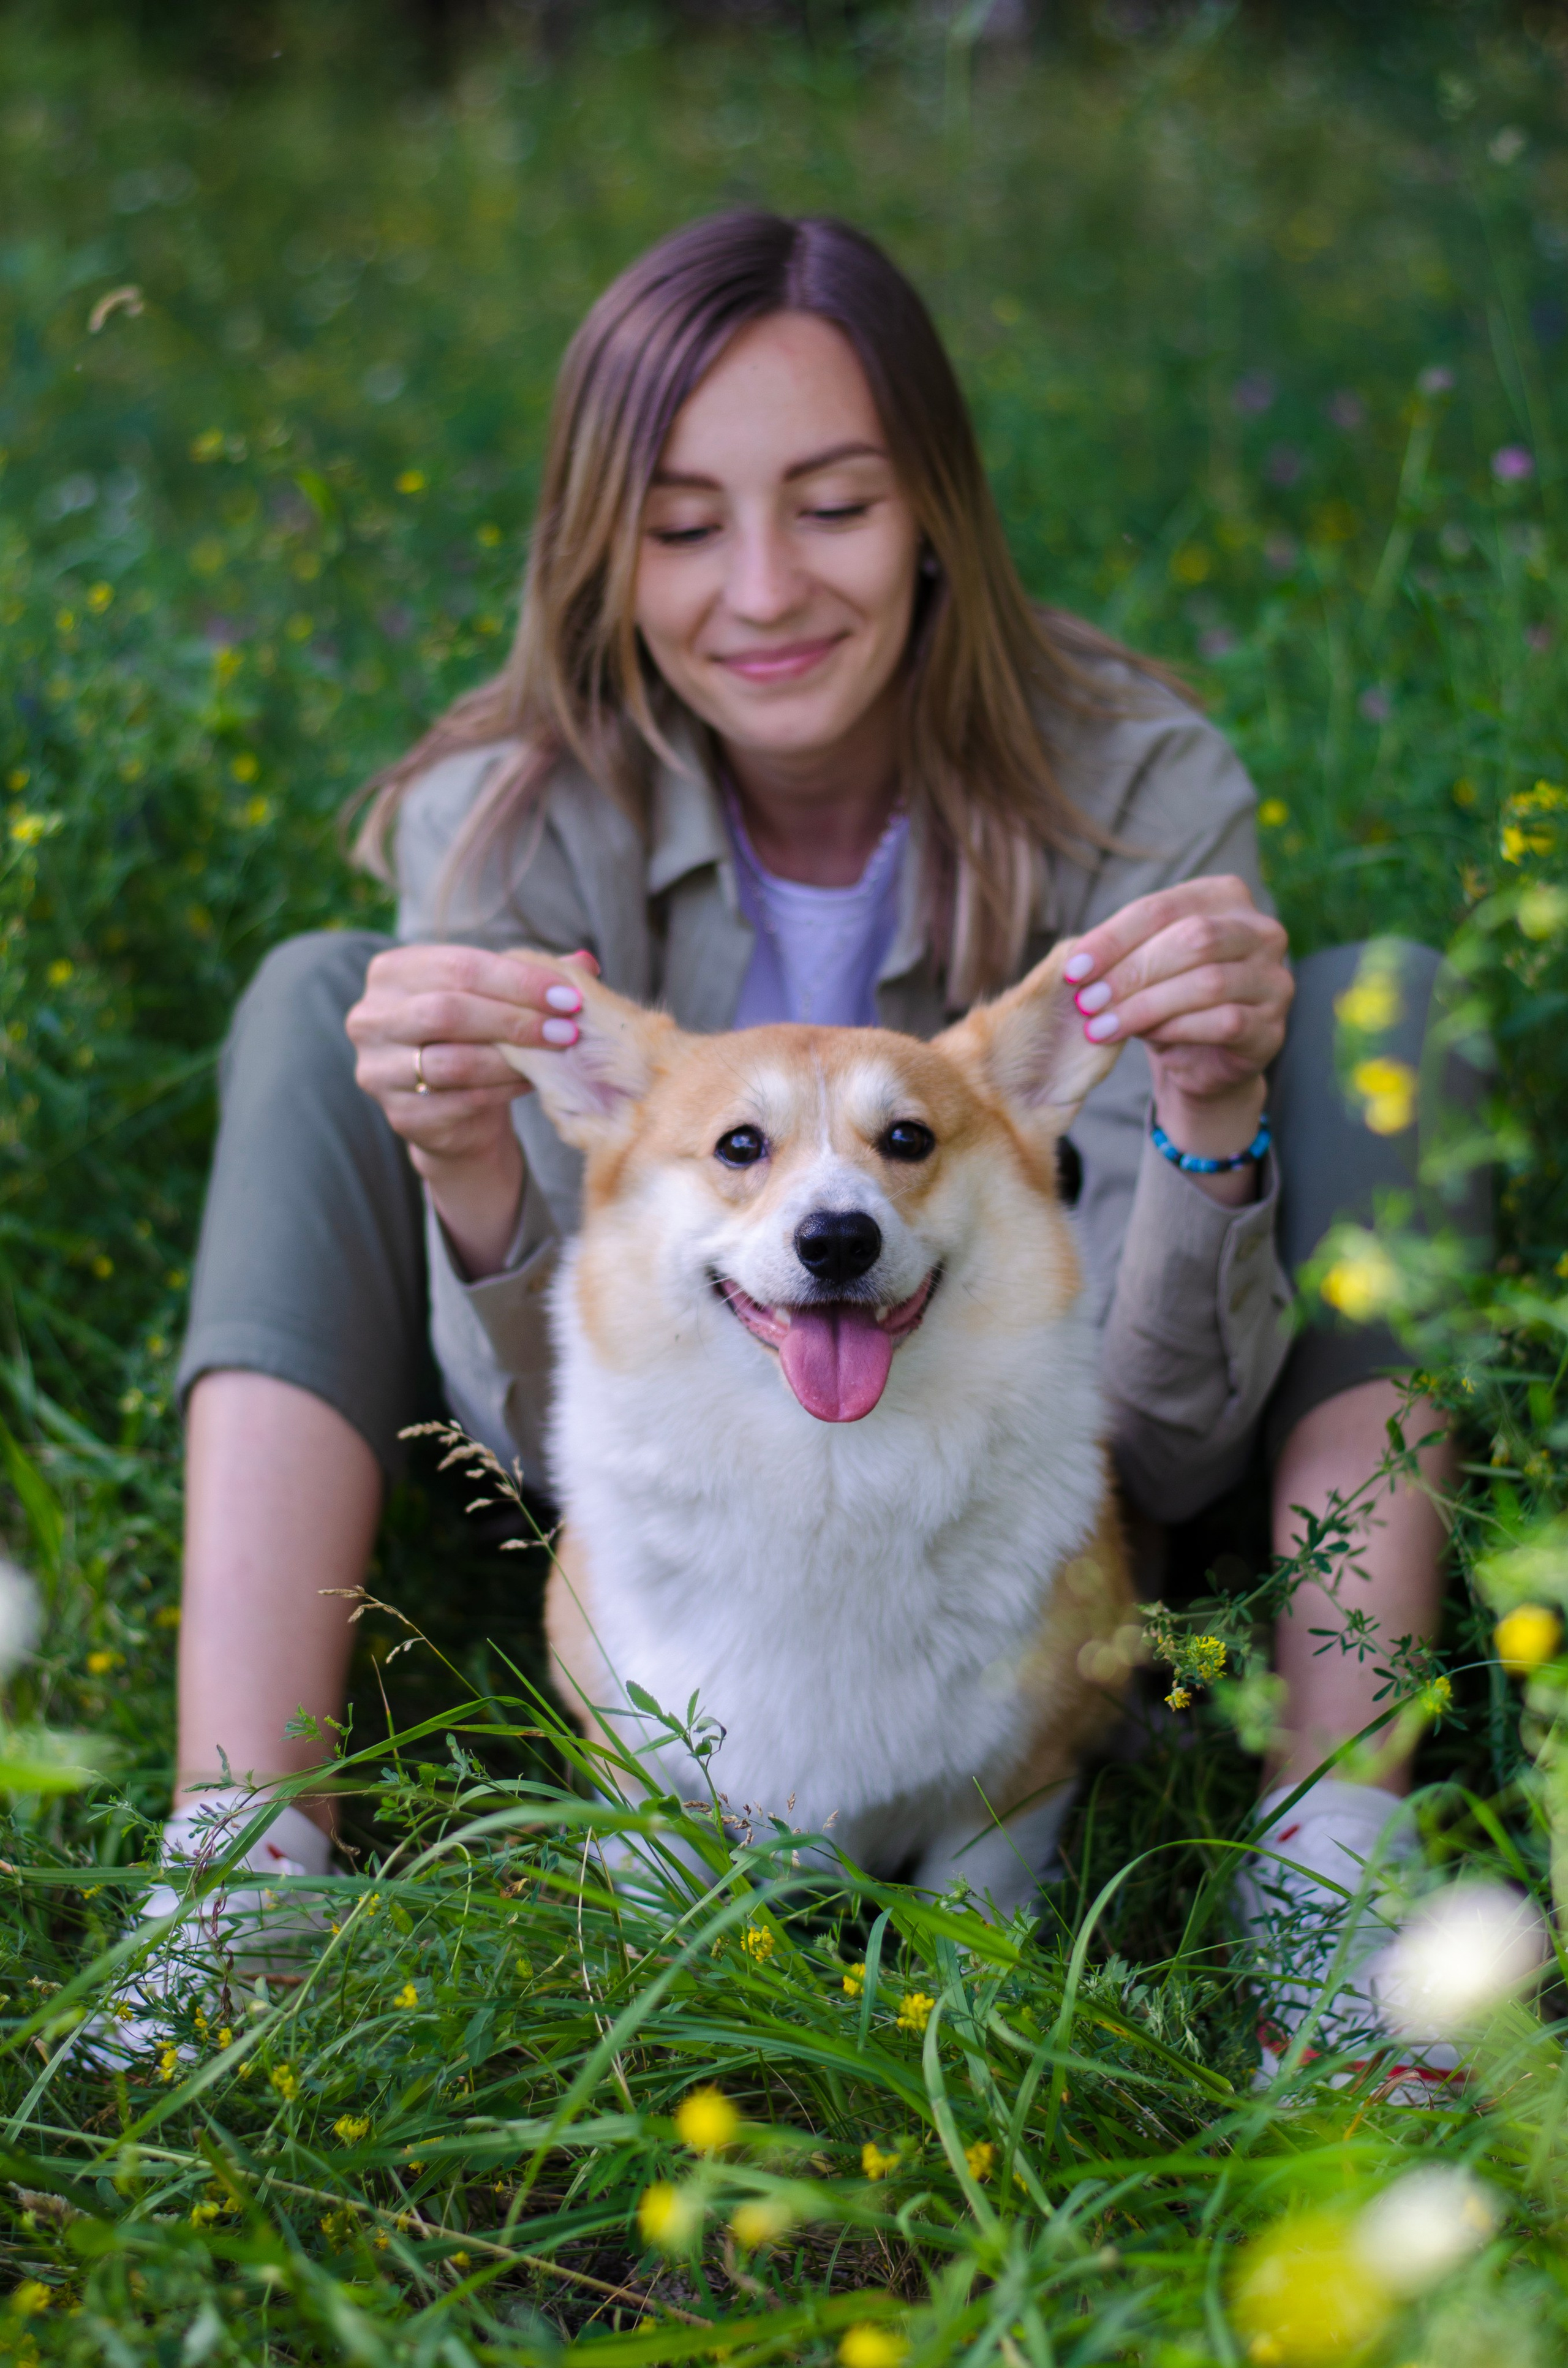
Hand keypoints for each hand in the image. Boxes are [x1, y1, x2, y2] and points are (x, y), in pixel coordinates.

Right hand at [346, 943, 598, 1275]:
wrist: (453, 1110)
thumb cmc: (475, 1037)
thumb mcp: (497, 999)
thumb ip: (532, 977)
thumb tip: (585, 961)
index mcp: (391, 972)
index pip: (458, 965)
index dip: (518, 980)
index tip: (569, 994)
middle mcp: (370, 1017)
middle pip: (447, 1010)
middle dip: (516, 1018)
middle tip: (567, 1028)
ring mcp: (378, 1069)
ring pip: (452, 1061)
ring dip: (513, 1057)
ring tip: (556, 1054)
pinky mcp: (400, 1115)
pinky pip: (459, 1101)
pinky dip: (503, 1090)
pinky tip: (534, 1082)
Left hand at [1062, 876, 1291, 1198]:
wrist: (1204, 1060)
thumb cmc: (1168, 999)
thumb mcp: (1142, 965)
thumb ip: (1120, 953)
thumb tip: (1075, 963)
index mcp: (1225, 897)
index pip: (1162, 908)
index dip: (1113, 938)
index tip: (1073, 969)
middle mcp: (1261, 931)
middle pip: (1191, 939)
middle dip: (1130, 971)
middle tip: (1087, 1001)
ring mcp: (1274, 979)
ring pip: (1207, 982)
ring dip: (1145, 1006)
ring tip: (1101, 1026)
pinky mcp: (1272, 1026)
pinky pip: (1224, 1022)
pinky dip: (1177, 1030)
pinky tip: (1145, 1039)